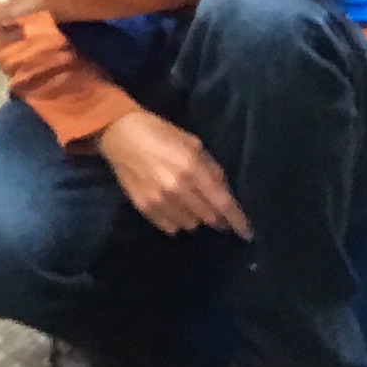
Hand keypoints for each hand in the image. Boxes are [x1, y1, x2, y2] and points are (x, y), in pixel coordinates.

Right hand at [96, 108, 249, 238]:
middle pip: (209, 218)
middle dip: (218, 218)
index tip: (248, 234)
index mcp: (192, 168)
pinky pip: (171, 228)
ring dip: (197, 219)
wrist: (119, 134)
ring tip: (191, 205)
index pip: (222, 203)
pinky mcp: (144, 208)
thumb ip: (211, 169)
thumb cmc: (160, 133)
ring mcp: (160, 200)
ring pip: (191, 226)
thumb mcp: (192, 143)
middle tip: (216, 212)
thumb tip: (225, 194)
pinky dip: (178, 222)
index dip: (238, 221)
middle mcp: (178, 188)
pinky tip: (175, 209)